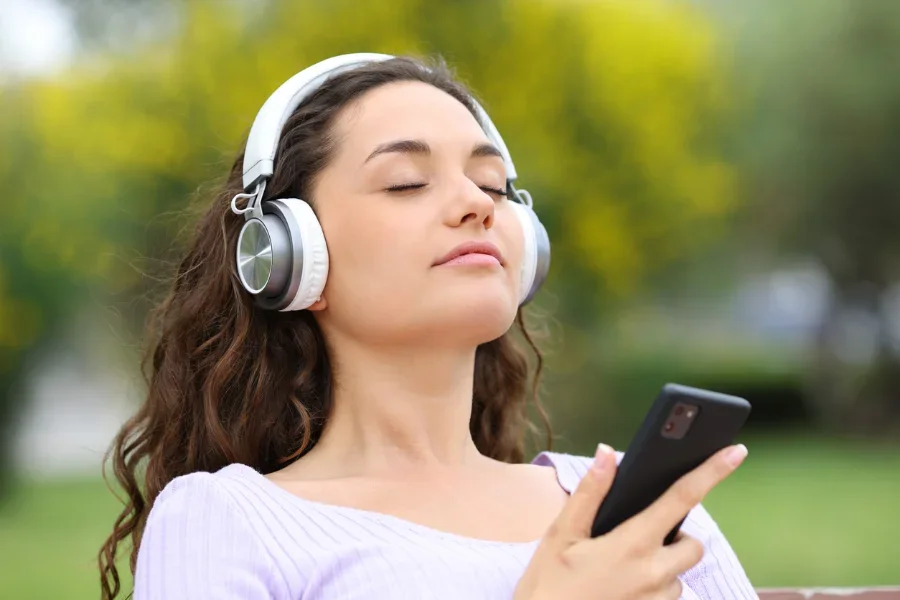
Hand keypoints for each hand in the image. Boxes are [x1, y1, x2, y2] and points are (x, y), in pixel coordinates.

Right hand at [514, 443, 747, 599]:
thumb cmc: (548, 585)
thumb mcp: (561, 534)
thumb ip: (589, 492)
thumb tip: (607, 454)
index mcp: (632, 544)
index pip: (681, 499)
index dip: (711, 472)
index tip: (735, 451)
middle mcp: (654, 574)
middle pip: (693, 544)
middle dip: (676, 536)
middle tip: (639, 535)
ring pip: (679, 573)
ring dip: (662, 565)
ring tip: (620, 569)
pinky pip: (667, 596)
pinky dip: (652, 588)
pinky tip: (620, 588)